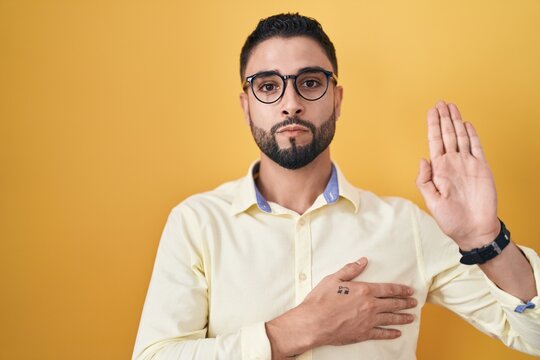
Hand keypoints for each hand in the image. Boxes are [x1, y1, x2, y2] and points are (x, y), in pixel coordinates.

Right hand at [265, 258, 416, 358]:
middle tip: (414, 302)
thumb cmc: (321, 300)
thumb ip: (350, 270)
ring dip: (402, 317)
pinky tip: (397, 333)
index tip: (409, 290)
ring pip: (390, 318)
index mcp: (364, 290)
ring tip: (411, 317)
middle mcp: (370, 305)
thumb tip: (363, 261)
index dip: (400, 289)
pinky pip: (381, 334)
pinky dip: (391, 333)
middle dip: (405, 303)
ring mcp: (368, 321)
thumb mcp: (334, 279)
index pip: (387, 289)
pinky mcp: (363, 333)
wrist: (314, 323)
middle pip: (392, 303)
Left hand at [416, 100, 499, 249]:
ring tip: (452, 106)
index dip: (433, 125)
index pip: (434, 142)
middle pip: (447, 134)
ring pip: (461, 137)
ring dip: (456, 121)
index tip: (431, 111)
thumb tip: (422, 159)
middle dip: (444, 118)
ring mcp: (467, 164)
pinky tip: (466, 124)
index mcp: (439, 169)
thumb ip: (424, 181)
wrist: (474, 229)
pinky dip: (472, 135)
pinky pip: (477, 147)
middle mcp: (452, 163)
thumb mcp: (432, 201)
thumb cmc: (451, 219)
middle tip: (441, 102)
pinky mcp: (482, 168)